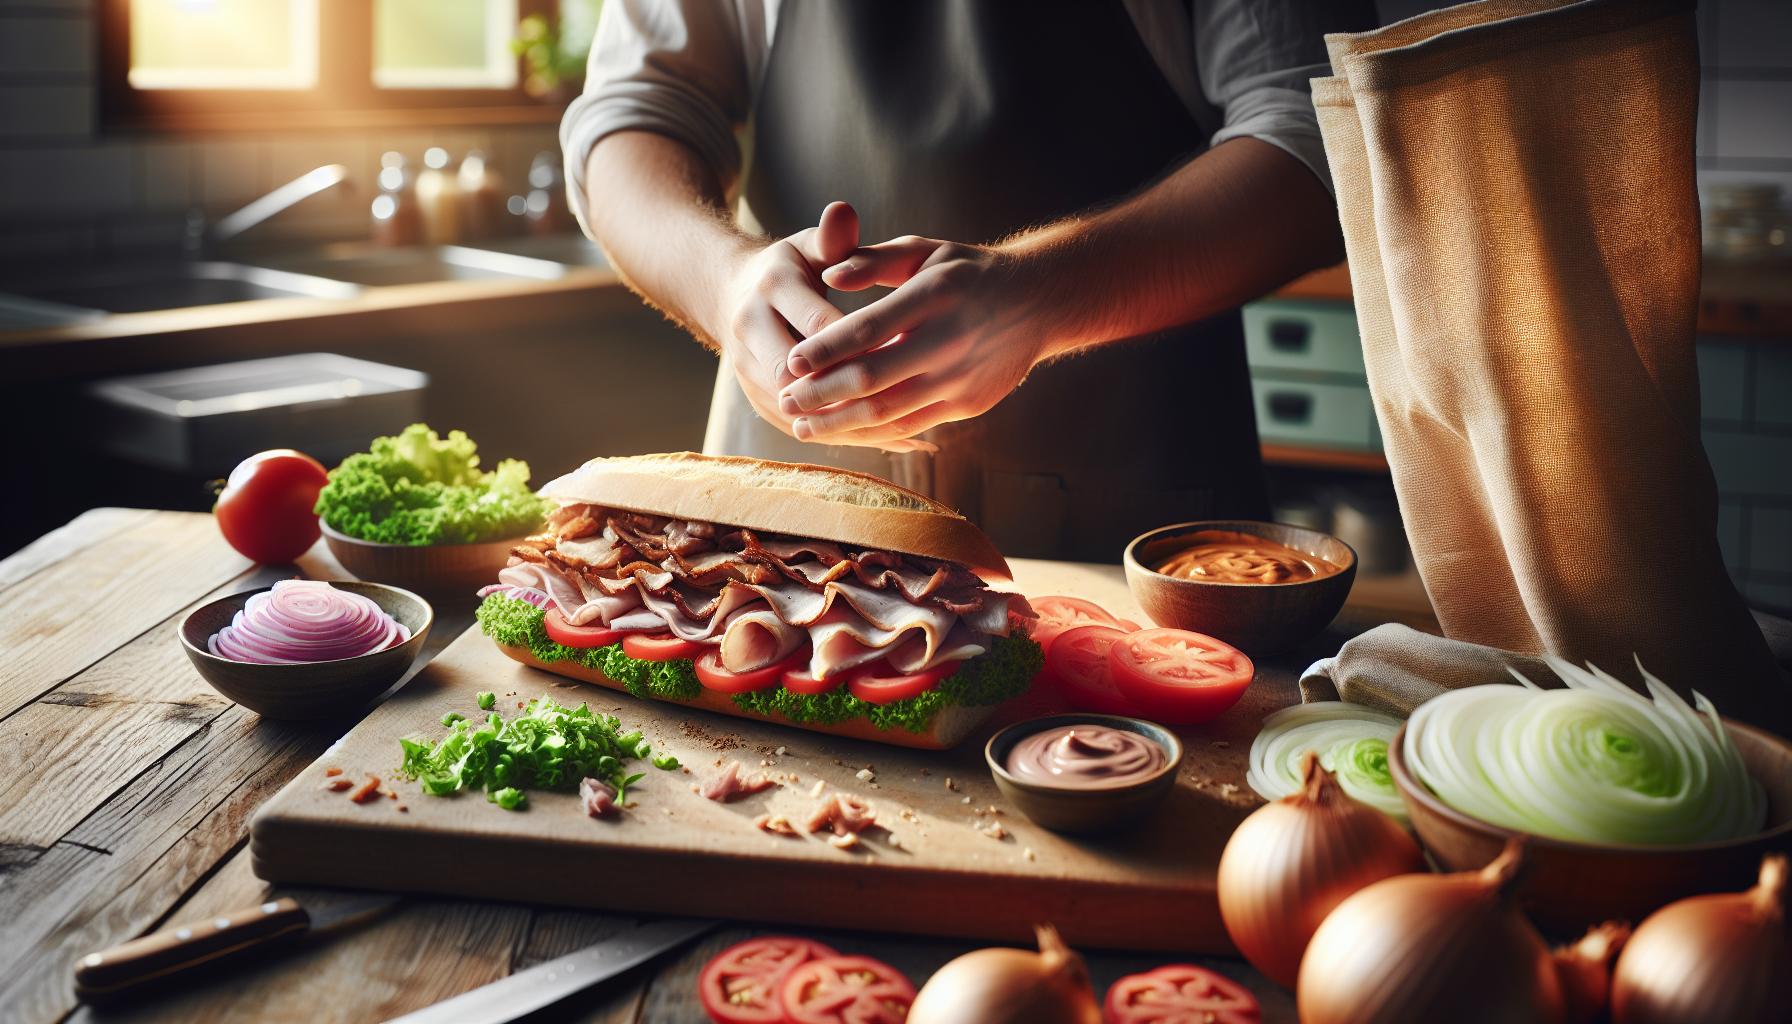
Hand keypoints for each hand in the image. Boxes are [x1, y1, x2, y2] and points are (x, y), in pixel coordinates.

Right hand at [708, 203, 936, 452]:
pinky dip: (837, 432)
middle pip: (798, 374)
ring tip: (900, 422)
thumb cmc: (791, 265)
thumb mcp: (810, 243)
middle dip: (845, 389)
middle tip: (904, 396)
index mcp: (770, 287)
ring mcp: (745, 367)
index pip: (818, 323)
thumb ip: (834, 237)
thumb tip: (844, 212)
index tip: (908, 352)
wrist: (732, 293)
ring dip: (842, 419)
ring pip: (794, 407)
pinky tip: (882, 435)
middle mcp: (749, 329)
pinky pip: (796, 424)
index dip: (860, 344)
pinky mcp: (754, 396)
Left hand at [775, 236, 1050, 446]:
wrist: (1037, 302)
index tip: (792, 363)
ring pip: (890, 411)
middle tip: (785, 401)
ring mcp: (962, 378)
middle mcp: (951, 339)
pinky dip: (873, 432)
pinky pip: (912, 425)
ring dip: (840, 423)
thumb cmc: (965, 271)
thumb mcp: (924, 251)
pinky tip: (843, 431)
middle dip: (822, 395)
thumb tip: (828, 275)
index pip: (869, 329)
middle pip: (874, 378)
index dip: (826, 350)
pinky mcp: (969, 404)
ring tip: (803, 426)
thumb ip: (872, 260)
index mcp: (935, 294)